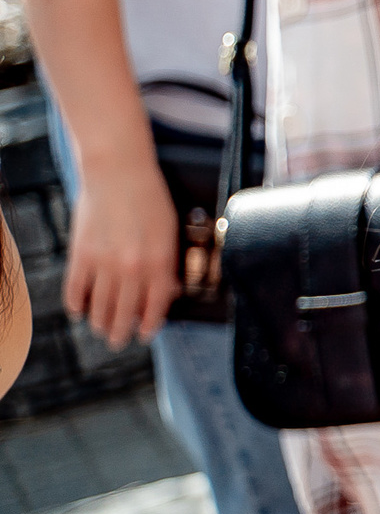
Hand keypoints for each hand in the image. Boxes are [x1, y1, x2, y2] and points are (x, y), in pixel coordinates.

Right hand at [63, 158, 179, 347]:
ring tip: (101, 330)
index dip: (150, 324)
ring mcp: (103, 262)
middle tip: (118, 340)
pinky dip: (76, 304)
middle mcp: (131, 267)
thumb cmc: (150, 198)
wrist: (118, 172)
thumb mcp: (170, 231)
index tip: (146, 334)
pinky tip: (78, 311)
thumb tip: (170, 290)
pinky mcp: (81, 254)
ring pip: (99, 307)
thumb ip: (168, 262)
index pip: (155, 306)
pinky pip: (75, 289)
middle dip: (121, 332)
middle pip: (124, 312)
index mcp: (159, 261)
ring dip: (99, 323)